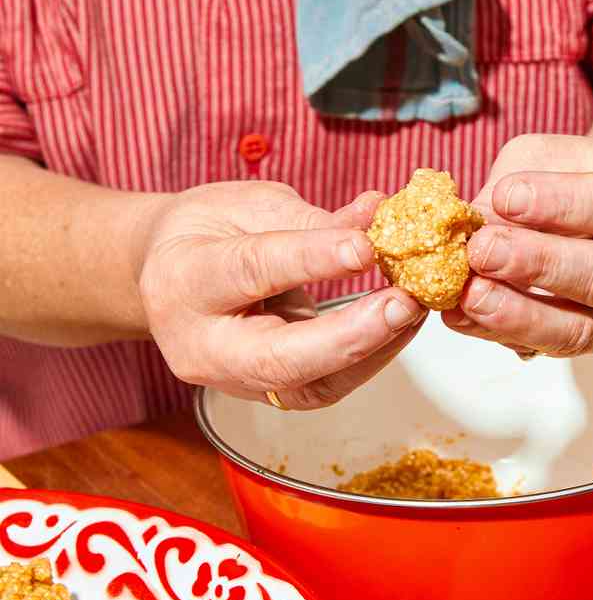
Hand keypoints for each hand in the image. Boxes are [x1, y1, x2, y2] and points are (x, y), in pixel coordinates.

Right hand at [138, 182, 425, 408]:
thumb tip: (379, 215)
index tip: (368, 245)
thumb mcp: (247, 206)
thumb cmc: (209, 231)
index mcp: (183, 280)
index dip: (313, 259)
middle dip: (349, 335)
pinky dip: (371, 357)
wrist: (172, 274)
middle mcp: (201, 345)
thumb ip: (310, 218)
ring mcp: (232, 380)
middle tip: (404, 304)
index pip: (251, 271)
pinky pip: (325, 386)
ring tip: (414, 309)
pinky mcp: (268, 393)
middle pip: (276, 358)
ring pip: (309, 385)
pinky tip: (400, 325)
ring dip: (373, 350)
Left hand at [445, 134, 592, 356]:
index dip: (563, 204)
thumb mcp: (558, 157)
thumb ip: (521, 182)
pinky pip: (551, 348)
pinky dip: (502, 333)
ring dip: (520, 314)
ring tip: (472, 294)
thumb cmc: (585, 176)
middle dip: (538, 265)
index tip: (507, 196)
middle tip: (483, 250)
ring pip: (583, 328)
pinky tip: (465, 315)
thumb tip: (473, 224)